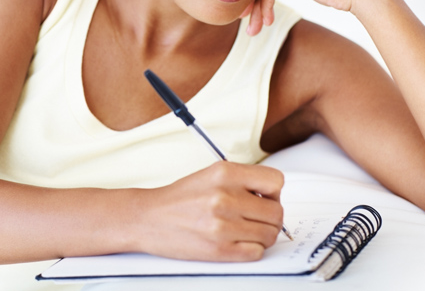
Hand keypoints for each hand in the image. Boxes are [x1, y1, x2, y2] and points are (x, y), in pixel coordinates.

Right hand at [136, 161, 283, 261]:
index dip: (274, 192)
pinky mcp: (220, 249)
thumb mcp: (210, 175)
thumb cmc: (179, 199)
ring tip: (243, 230)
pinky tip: (237, 241)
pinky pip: (256, 252)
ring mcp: (223, 224)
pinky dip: (251, 249)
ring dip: (261, 235)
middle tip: (256, 217)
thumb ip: (242, 181)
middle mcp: (225, 197)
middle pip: (276, 212)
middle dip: (270, 217)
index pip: (276, 181)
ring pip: (269, 235)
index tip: (265, 197)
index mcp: (225, 173)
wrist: (148, 218)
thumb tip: (272, 196)